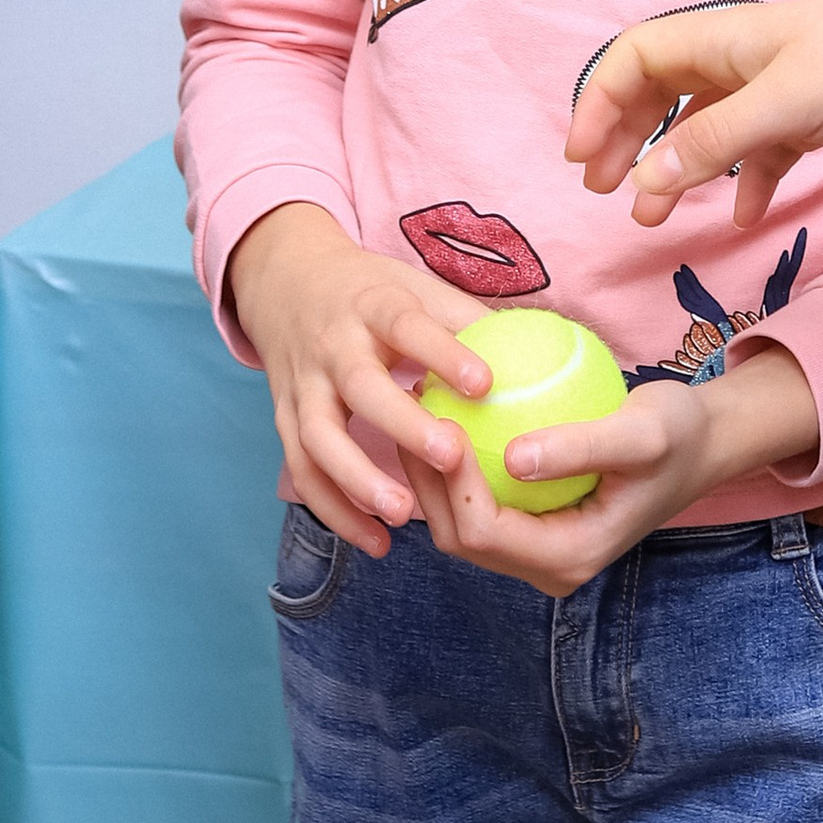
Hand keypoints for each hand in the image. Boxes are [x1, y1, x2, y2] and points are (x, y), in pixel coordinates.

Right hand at [227, 201, 492, 559]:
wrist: (287, 281)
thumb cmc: (373, 291)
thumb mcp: (416, 287)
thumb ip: (466, 321)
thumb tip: (539, 353)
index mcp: (373, 305)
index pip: (407, 325)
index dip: (443, 353)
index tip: (485, 383)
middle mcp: (333, 344)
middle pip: (360, 385)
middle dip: (402, 424)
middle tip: (451, 458)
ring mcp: (303, 384)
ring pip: (318, 437)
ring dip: (358, 480)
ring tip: (404, 515)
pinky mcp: (284, 417)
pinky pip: (303, 471)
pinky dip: (335, 510)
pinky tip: (376, 541)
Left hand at [405, 340, 821, 600]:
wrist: (702, 445)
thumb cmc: (678, 432)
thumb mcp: (642, 432)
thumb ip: (581, 447)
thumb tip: (512, 458)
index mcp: (571, 557)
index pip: (486, 533)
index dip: (450, 484)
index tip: (441, 421)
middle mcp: (549, 567)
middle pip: (461, 539)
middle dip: (426, 482)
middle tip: (414, 412)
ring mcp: (539, 553)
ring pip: (462, 528)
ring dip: (433, 477)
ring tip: (420, 411)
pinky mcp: (535, 529)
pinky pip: (481, 507)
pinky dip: (457, 471)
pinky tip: (449, 416)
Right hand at [567, 0, 822, 228]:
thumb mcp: (790, 103)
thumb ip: (711, 143)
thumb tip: (642, 184)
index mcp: (731, 38)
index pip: (637, 58)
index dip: (599, 103)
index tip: (580, 162)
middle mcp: (752, 57)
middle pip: (664, 90)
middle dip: (626, 136)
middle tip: (601, 191)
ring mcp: (792, 86)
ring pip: (711, 124)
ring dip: (677, 165)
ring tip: (654, 218)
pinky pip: (766, 149)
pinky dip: (744, 181)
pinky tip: (743, 219)